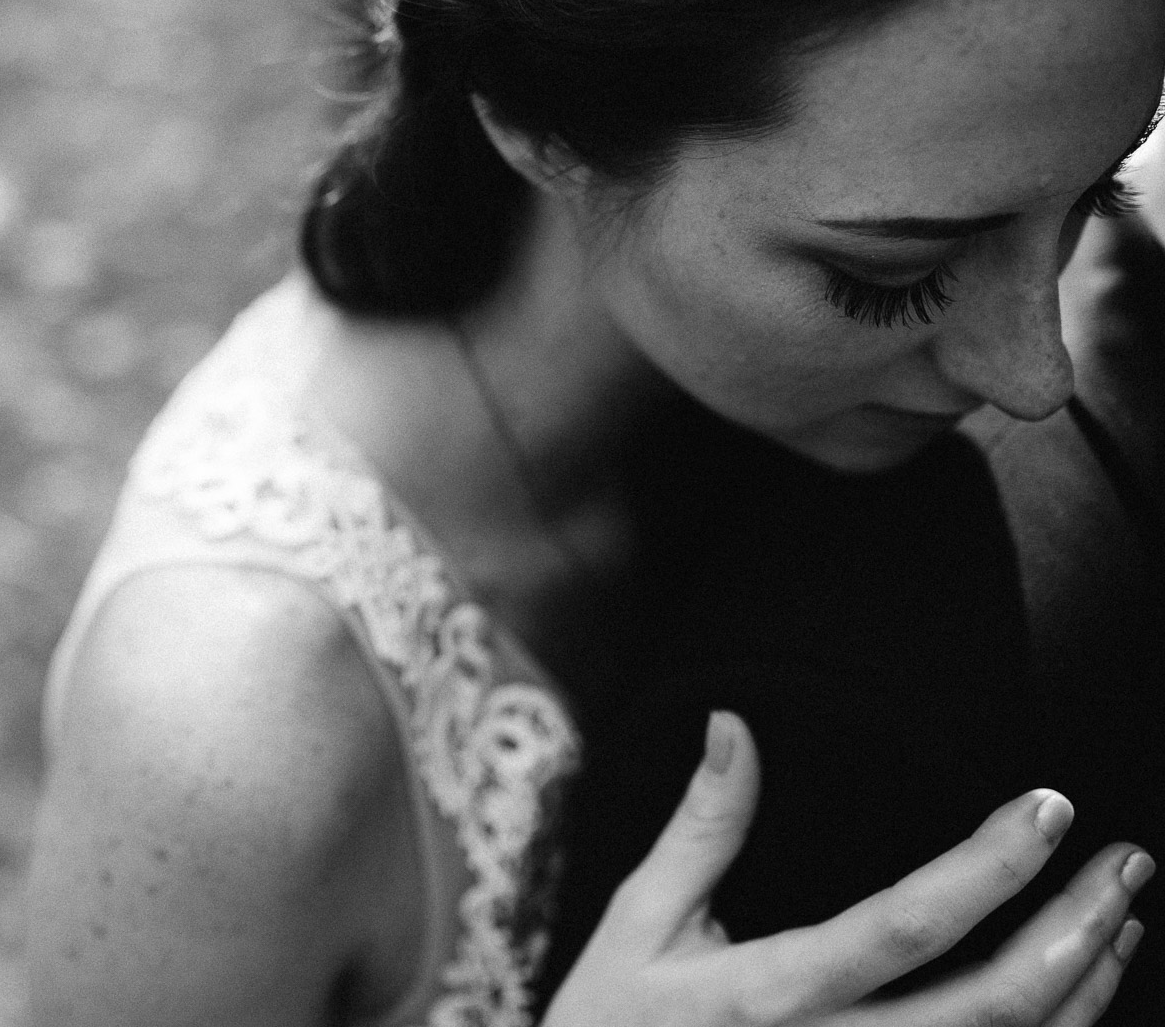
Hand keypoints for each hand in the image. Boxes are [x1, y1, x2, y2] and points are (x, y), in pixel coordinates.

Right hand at [543, 712, 1152, 1026]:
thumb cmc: (608, 1023)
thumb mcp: (637, 924)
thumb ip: (699, 829)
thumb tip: (735, 724)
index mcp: (770, 994)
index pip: (904, 928)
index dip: (989, 869)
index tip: (1048, 808)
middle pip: (990, 1006)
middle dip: (1074, 931)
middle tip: (1126, 862)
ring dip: (1083, 987)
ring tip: (1118, 916)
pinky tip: (1076, 989)